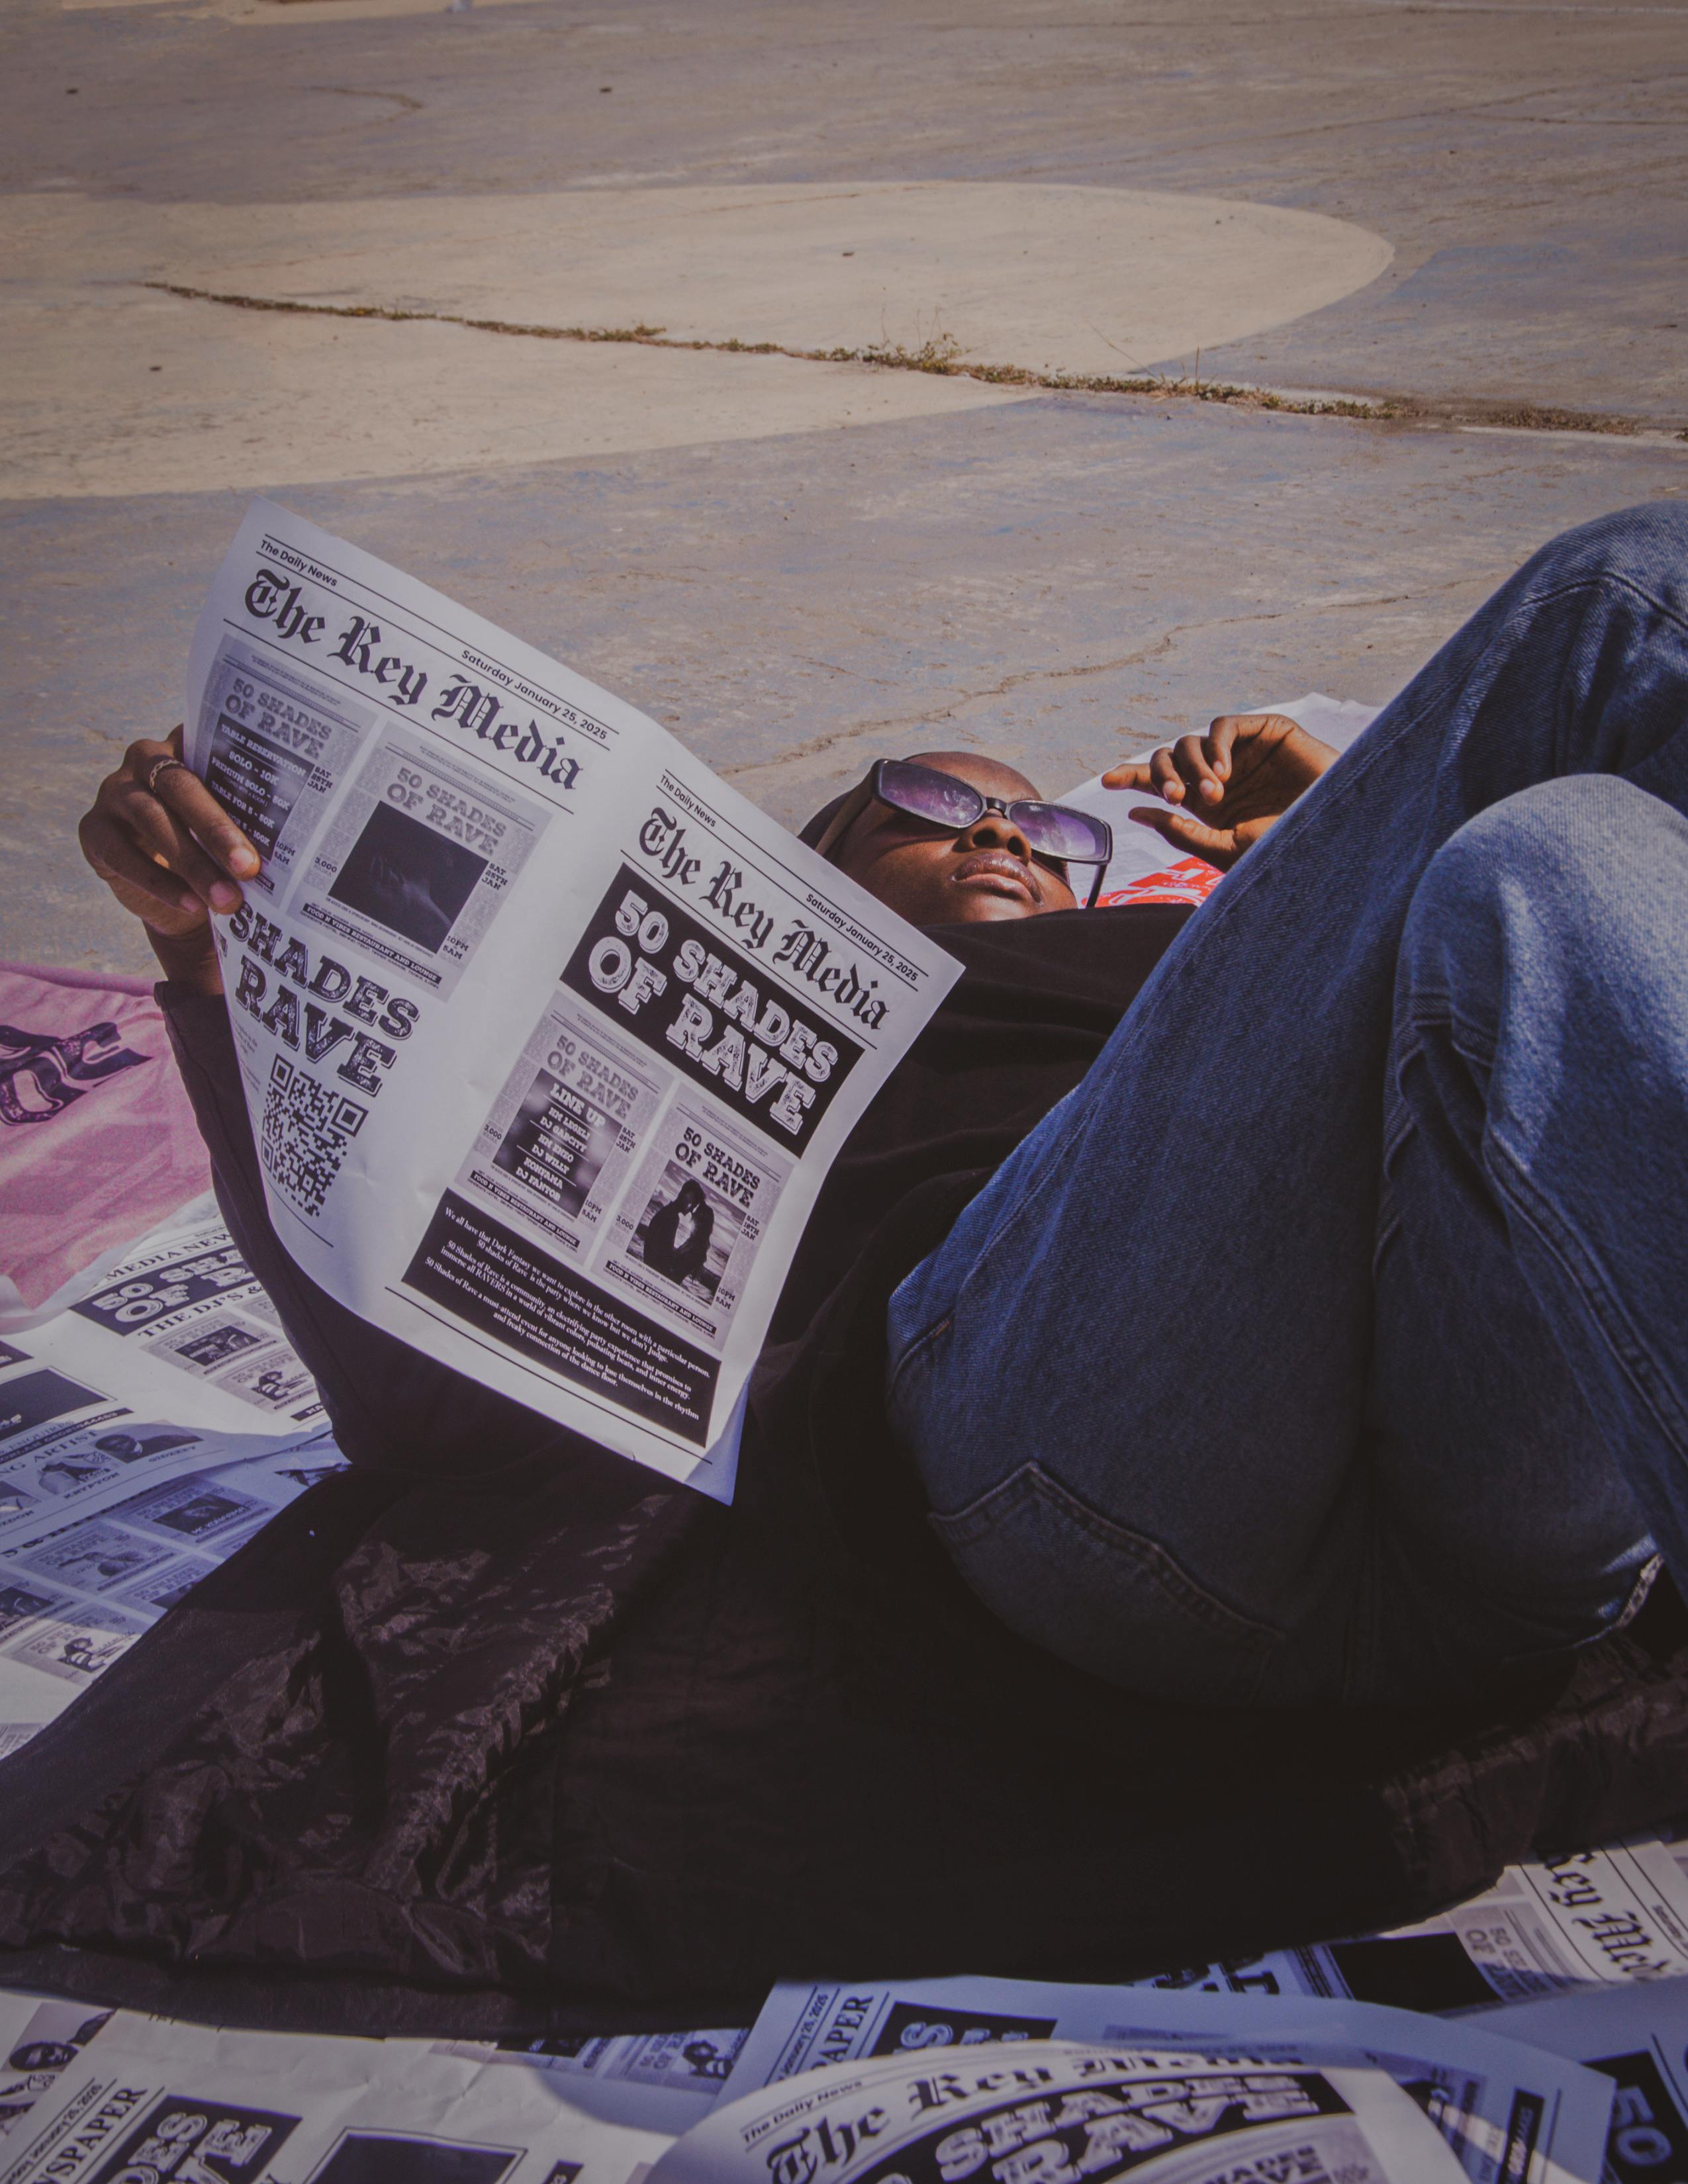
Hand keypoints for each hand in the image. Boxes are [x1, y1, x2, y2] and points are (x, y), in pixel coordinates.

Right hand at [78, 729, 258, 993]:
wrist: (175, 898)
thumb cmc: (216, 853)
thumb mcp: (236, 831)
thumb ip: (254, 820)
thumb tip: (305, 841)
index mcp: (187, 746)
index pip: (211, 743)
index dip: (239, 763)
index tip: (274, 789)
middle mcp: (146, 760)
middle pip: (181, 786)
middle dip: (217, 828)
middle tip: (249, 866)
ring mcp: (114, 792)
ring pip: (153, 820)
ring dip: (192, 863)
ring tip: (227, 899)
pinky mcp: (94, 830)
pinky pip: (122, 854)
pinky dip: (158, 883)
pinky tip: (190, 904)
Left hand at [1103, 712, 1338, 869]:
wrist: (1334, 831)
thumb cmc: (1286, 845)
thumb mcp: (1226, 849)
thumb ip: (1181, 832)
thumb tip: (1136, 812)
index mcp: (1208, 803)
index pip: (1160, 782)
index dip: (1132, 777)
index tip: (1106, 780)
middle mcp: (1220, 774)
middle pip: (1169, 758)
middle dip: (1162, 774)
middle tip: (1174, 797)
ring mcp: (1241, 752)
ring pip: (1192, 742)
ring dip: (1192, 766)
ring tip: (1214, 794)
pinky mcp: (1265, 731)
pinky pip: (1224, 727)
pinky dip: (1216, 746)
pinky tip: (1225, 773)